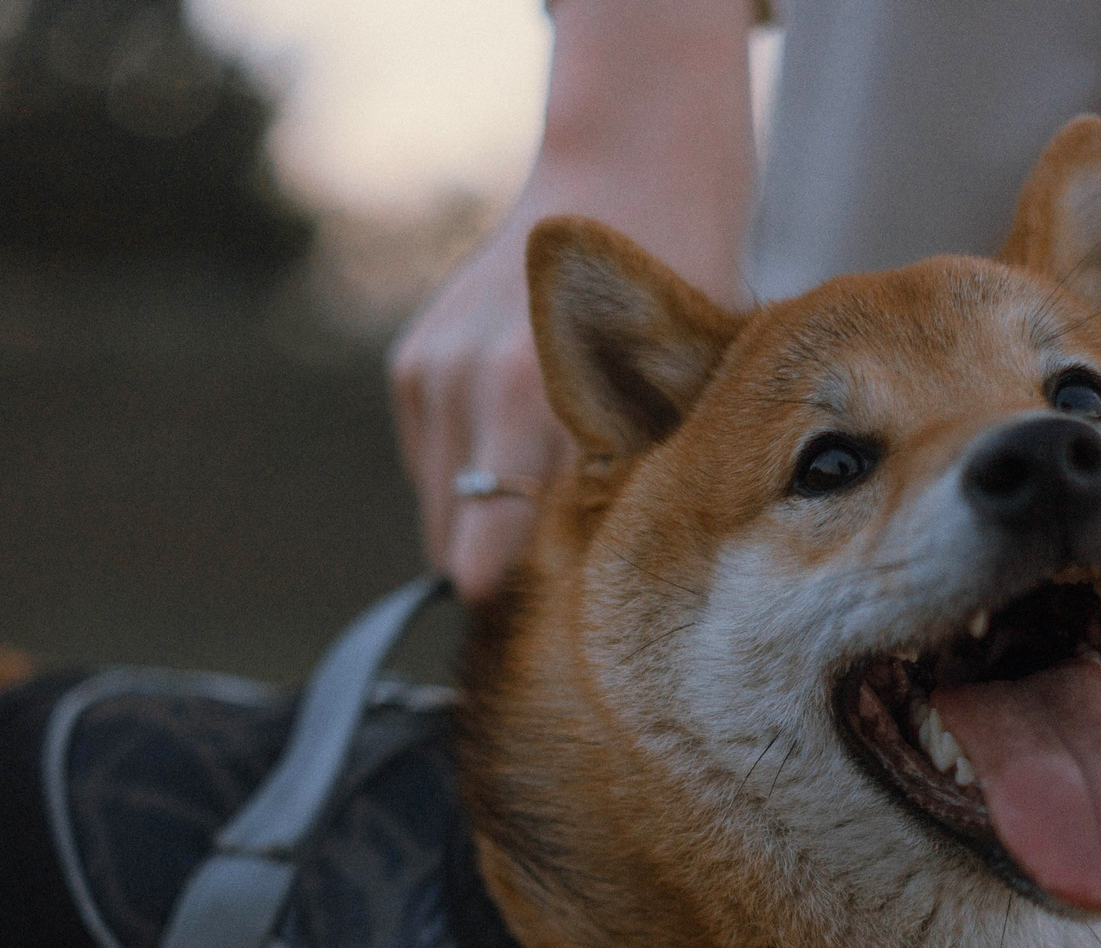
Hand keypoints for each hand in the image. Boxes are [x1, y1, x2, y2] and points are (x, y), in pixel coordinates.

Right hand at [389, 0, 757, 603]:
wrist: (633, 168)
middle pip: (458, 551)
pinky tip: (530, 439)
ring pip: (442, 512)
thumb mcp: (688, 399)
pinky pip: (434, 464)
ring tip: (560, 491)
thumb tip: (620, 608)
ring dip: (491, 521)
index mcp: (530, 399)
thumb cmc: (690, 291)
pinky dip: (475, 472)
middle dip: (510, 571)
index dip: (525, 609)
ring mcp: (429, 373)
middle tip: (578, 574)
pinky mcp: (410, 364)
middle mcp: (463, 387)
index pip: (483, 567)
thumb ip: (635, 494)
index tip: (568, 626)